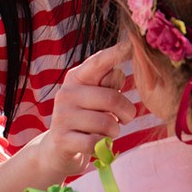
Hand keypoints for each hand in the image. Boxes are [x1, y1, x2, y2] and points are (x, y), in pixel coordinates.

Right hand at [37, 41, 135, 177]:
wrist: (59, 148)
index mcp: (77, 78)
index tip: (132, 43)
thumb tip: (119, 70)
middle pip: (111, 98)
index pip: (99, 62)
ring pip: (107, 123)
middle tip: (126, 119)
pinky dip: (103, 146)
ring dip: (114, 131)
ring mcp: (62, 116)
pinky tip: (96, 143)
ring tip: (107, 131)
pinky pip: (96, 143)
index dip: (116, 53)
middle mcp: (66, 93)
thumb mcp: (97, 97)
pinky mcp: (62, 139)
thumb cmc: (87, 118)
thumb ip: (109, 84)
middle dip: (127, 112)